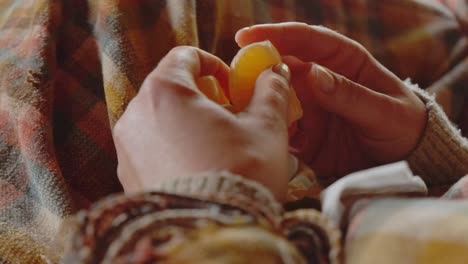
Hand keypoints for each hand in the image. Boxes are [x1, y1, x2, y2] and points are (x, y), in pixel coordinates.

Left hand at [113, 46, 291, 199]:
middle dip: (200, 96)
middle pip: (169, 88)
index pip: (185, 56)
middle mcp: (135, 115)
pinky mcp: (127, 177)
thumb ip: (270, 93)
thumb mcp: (266, 128)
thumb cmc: (241, 175)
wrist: (212, 235)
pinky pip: (150, 148)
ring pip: (158, 119)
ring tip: (215, 145)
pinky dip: (171, 147)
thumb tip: (274, 74)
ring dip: (186, 122)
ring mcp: (126, 148)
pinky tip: (198, 167)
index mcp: (165, 91)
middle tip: (228, 116)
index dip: (213, 65)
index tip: (232, 85)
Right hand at [236, 23, 426, 180]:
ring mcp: (310, 109)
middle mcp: (320, 82)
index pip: (307, 40)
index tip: (247, 37)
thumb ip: (349, 95)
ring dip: (256, 105)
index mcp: (343, 62)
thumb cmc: (403, 127)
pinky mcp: (304, 136)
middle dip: (255, 72)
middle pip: (280, 70)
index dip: (277, 35)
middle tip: (231, 80)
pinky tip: (256, 137)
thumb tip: (313, 75)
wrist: (407, 161)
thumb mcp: (384, 111)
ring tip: (240, 112)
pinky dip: (267, 132)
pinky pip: (280, 131)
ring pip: (274, 100)